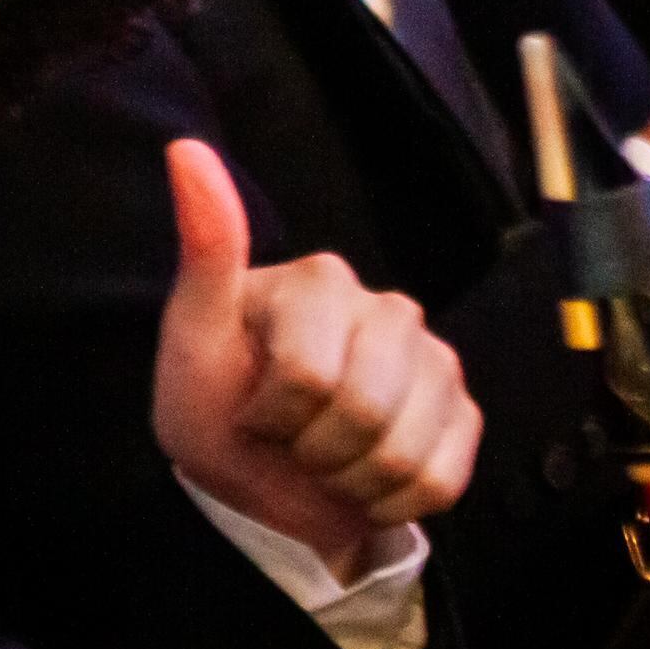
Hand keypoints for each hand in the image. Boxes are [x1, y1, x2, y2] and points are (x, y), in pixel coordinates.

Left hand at [148, 139, 480, 568]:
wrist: (259, 485)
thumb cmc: (217, 403)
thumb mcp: (193, 334)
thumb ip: (205, 249)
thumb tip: (185, 149)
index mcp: (322, 280)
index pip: (310, 375)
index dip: (272, 414)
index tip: (251, 407)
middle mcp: (388, 308)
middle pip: (364, 412)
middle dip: (312, 448)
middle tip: (288, 438)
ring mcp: (434, 361)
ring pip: (403, 452)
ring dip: (347, 478)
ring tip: (321, 456)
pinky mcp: (463, 414)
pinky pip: (440, 478)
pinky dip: (388, 499)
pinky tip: (361, 476)